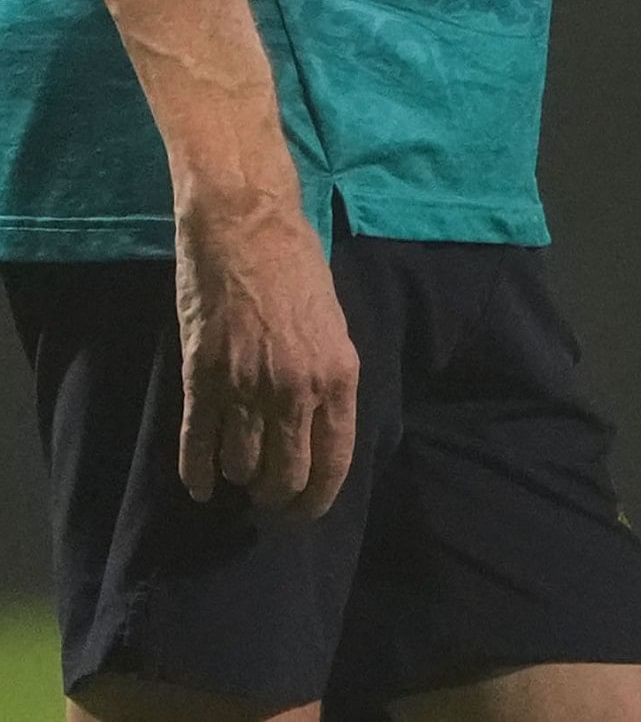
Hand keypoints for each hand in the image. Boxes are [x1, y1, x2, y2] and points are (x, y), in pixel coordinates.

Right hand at [169, 185, 357, 515]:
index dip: (317, 497)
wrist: (246, 230)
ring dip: (241, 480)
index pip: (334, 461)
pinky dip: (198, 473)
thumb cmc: (299, 271)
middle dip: (278, 497)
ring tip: (240, 481)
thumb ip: (329, 380)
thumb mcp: (335, 327)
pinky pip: (198, 444)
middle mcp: (295, 390)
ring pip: (242, 465)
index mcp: (338, 376)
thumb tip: (320, 428)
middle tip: (269, 501)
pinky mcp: (202, 378)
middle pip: (286, 474)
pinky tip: (202, 487)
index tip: (305, 513)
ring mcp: (246, 386)